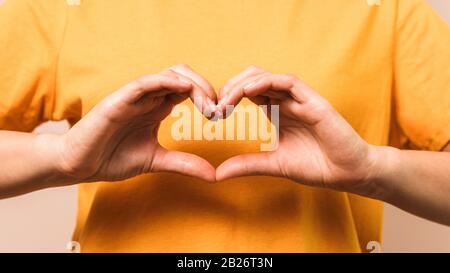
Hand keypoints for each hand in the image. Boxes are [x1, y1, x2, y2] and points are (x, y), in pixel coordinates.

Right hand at [55, 64, 216, 182]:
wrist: (78, 165)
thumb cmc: (112, 158)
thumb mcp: (156, 161)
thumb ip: (184, 164)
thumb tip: (214, 175)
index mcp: (157, 107)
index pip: (189, 90)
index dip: (208, 97)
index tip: (221, 115)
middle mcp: (148, 97)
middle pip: (183, 76)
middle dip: (206, 88)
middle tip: (218, 110)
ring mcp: (134, 96)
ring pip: (168, 74)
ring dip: (193, 84)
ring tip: (208, 105)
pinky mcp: (118, 100)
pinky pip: (145, 82)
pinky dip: (165, 81)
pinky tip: (183, 88)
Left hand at [216, 66, 379, 194]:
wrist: (347, 174)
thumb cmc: (316, 166)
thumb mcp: (273, 164)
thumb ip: (247, 165)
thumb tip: (217, 174)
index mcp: (277, 111)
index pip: (248, 92)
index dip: (229, 96)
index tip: (214, 112)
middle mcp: (287, 101)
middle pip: (253, 79)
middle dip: (231, 87)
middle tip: (216, 104)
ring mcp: (300, 99)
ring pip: (267, 76)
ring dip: (244, 83)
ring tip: (227, 98)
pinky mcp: (314, 101)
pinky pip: (288, 82)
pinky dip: (267, 82)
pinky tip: (248, 91)